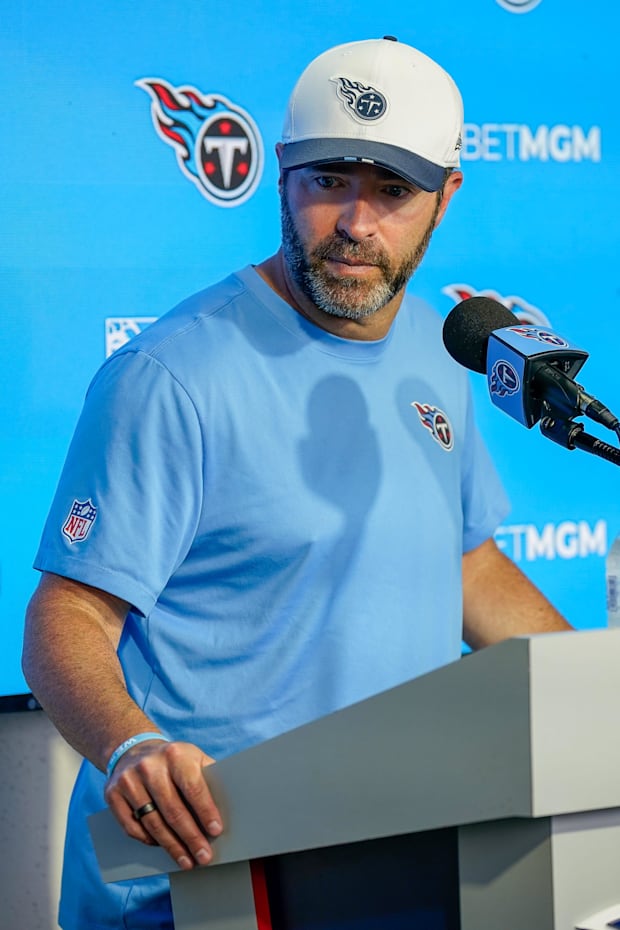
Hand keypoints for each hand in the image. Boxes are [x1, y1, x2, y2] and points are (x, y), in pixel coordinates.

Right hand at [104, 739, 222, 869]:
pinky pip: (131, 827)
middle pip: (173, 811)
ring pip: (153, 823)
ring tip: (186, 860)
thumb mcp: (193, 757)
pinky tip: (162, 847)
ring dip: (171, 846)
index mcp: (175, 755)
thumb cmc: (173, 760)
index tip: (216, 831)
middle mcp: (150, 766)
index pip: (193, 788)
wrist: (134, 749)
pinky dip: (148, 840)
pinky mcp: (112, 794)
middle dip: (191, 838)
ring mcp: (128, 780)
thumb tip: (230, 805)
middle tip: (203, 856)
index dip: (205, 812)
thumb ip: (209, 777)